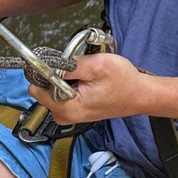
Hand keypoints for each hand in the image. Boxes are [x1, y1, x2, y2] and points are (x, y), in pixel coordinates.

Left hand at [28, 53, 148, 124]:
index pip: (36, 89)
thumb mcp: (96, 66)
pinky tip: (88, 79)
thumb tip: (46, 64)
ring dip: (67, 76)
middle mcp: (65, 115)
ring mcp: (70, 113)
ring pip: (54, 88)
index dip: (44, 72)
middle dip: (57, 73)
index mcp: (67, 108)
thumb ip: (68, 66)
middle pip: (44, 88)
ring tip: (87, 73)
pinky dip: (73, 81)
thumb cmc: (124, 83)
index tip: (57, 62)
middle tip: (80, 68)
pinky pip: (64, 91)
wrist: (140, 94)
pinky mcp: (76, 108)